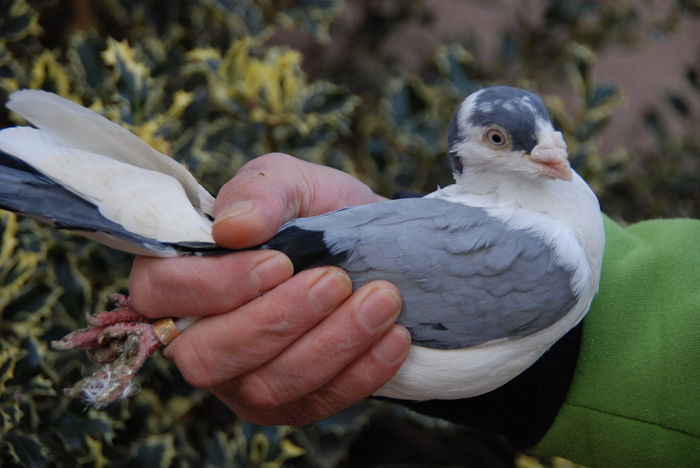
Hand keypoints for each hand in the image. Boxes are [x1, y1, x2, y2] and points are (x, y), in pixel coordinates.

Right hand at [129, 153, 410, 425]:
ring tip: (381, 301)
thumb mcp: (290, 182)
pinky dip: (360, 372)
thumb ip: (260, 191)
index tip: (280, 261)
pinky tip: (393, 337)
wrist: (371, 247)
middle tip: (337, 281)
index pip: (162, 293)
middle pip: (208, 356)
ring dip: (329, 345)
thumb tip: (233, 228)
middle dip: (277, 321)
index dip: (217, 285)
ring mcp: (242, 382)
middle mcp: (199, 339)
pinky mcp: (290, 406)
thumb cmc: (313, 214)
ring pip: (266, 387)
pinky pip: (316, 404)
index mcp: (181, 278)